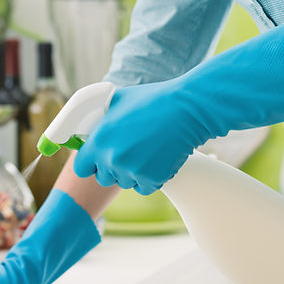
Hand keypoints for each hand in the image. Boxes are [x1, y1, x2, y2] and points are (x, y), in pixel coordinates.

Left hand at [74, 21, 283, 194]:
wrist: (203, 101)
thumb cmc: (168, 96)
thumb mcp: (128, 100)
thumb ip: (103, 115)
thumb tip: (80, 128)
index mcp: (104, 127)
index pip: (82, 161)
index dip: (93, 161)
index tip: (101, 158)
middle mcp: (113, 146)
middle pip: (104, 175)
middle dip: (118, 166)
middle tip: (138, 150)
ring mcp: (134, 162)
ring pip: (129, 183)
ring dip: (141, 172)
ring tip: (157, 149)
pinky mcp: (156, 174)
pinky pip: (150, 186)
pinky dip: (159, 177)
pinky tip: (168, 157)